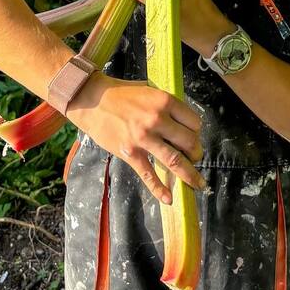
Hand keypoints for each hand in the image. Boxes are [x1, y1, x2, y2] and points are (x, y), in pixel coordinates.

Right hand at [67, 73, 206, 203]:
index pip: (193, 122)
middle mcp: (157, 120)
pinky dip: (159, 189)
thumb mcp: (149, 90)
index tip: (194, 136)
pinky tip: (168, 199)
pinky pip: (149, 175)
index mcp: (164, 101)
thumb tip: (182, 119)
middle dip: (196, 153)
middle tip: (196, 157)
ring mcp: (144, 139)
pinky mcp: (131, 153)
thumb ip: (166, 104)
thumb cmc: (121, 93)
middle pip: (189, 142)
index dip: (196, 131)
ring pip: (175, 161)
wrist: (93, 100)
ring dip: (189, 174)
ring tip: (197, 182)